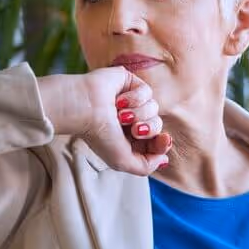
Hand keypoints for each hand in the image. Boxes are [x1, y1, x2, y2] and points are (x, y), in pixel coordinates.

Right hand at [38, 67, 171, 175]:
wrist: (85, 109)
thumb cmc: (99, 136)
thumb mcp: (122, 161)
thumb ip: (145, 166)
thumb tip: (164, 160)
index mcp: (128, 138)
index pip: (157, 141)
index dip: (163, 142)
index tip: (163, 140)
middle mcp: (131, 119)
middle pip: (158, 125)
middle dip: (149, 128)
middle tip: (133, 128)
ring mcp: (131, 101)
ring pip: (154, 108)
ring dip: (139, 113)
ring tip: (120, 115)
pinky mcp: (130, 82)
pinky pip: (147, 92)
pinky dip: (135, 98)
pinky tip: (119, 100)